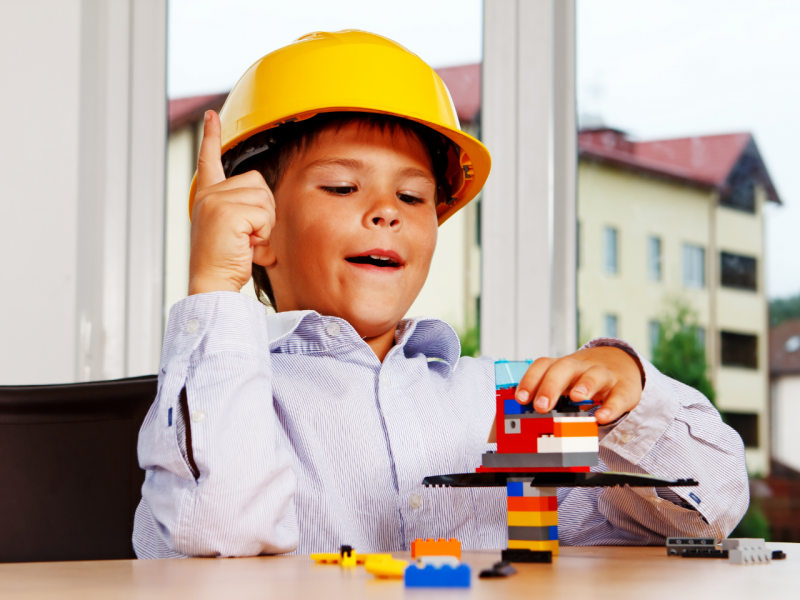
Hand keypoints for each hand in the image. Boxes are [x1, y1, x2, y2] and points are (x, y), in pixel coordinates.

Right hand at [188, 110, 275, 294]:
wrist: (212, 283)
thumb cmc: (225, 262)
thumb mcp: (234, 231)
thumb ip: (245, 212)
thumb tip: (265, 209)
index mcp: (208, 197)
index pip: (209, 161)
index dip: (210, 137)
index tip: (210, 116)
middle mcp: (209, 194)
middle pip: (259, 183)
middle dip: (265, 211)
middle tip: (249, 236)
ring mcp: (216, 201)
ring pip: (265, 198)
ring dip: (265, 224)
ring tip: (246, 241)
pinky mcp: (226, 211)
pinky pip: (264, 214)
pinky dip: (263, 233)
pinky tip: (246, 245)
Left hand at [514, 347, 642, 424]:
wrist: (621, 364)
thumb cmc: (583, 379)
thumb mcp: (564, 384)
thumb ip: (546, 398)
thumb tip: (519, 421)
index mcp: (562, 367)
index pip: (543, 366)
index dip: (530, 380)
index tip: (520, 399)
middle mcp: (581, 367)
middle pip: (565, 367)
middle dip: (551, 386)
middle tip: (541, 406)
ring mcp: (604, 376)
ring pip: (594, 374)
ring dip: (585, 385)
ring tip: (577, 398)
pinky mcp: (624, 389)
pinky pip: (619, 395)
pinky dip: (611, 406)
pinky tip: (602, 417)